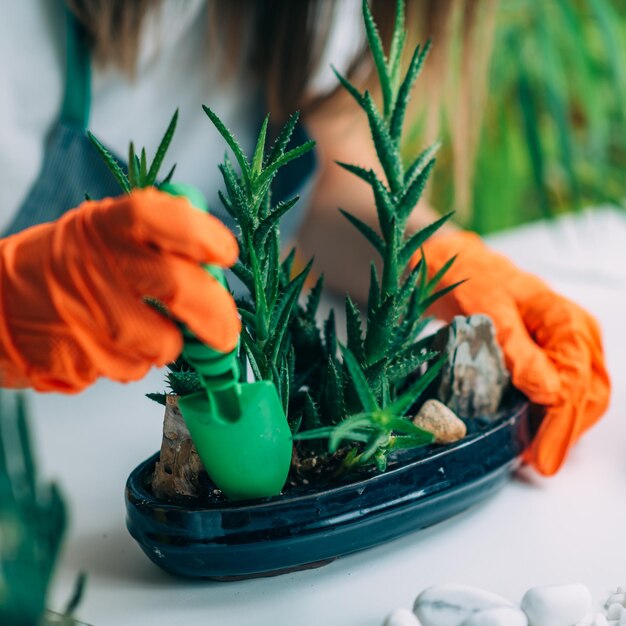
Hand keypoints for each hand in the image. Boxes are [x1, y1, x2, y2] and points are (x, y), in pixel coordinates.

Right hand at [0, 188, 239, 392]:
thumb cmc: (61, 268)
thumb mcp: (97, 232)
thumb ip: (153, 236)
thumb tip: (213, 251)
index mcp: (99, 228)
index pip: (156, 218)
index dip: (199, 234)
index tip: (226, 254)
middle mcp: (91, 269)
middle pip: (176, 287)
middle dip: (216, 314)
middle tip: (227, 333)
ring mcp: (82, 319)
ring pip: (161, 343)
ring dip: (167, 344)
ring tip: (142, 330)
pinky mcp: (77, 362)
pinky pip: (134, 368)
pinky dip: (136, 361)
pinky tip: (111, 346)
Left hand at [421, 231, 609, 474]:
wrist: (459, 263)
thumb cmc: (472, 280)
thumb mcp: (487, 309)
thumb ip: (516, 349)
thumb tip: (548, 393)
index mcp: (565, 320)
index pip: (574, 384)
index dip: (559, 425)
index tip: (540, 457)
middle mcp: (577, 333)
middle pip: (589, 394)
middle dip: (565, 434)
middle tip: (539, 463)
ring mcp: (570, 343)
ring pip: (585, 396)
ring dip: (565, 428)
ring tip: (537, 453)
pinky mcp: (557, 351)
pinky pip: (571, 388)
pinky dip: (558, 414)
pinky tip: (539, 430)